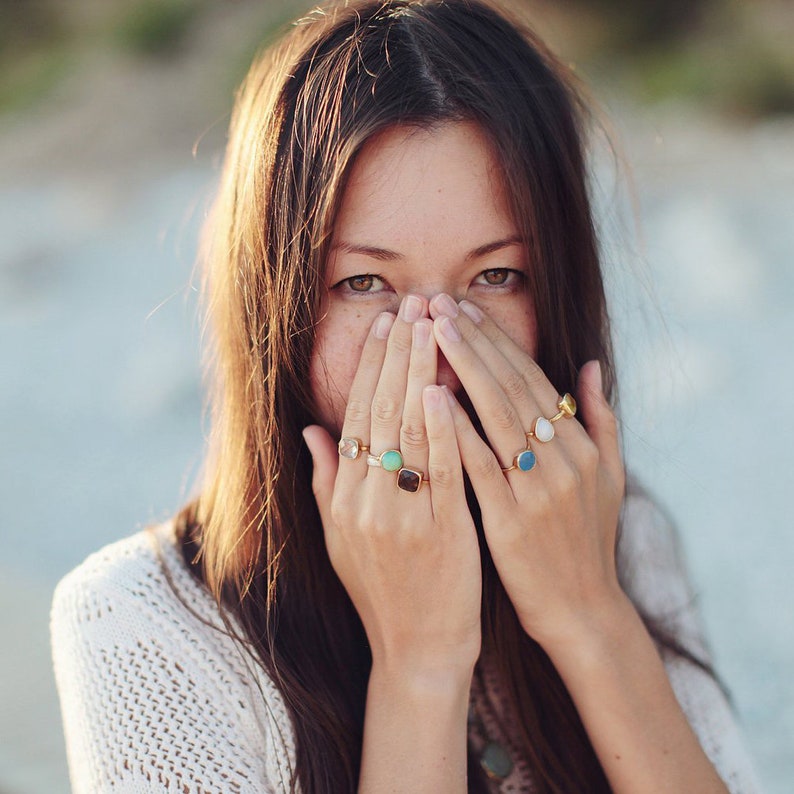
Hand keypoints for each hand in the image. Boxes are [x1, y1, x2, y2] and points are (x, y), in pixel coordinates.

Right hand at [303, 296, 481, 678]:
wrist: (416, 649)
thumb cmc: (382, 589)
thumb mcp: (341, 537)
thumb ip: (326, 481)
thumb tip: (311, 430)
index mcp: (344, 497)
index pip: (356, 415)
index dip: (371, 366)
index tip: (385, 324)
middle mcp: (366, 501)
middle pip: (381, 413)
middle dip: (398, 354)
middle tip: (413, 305)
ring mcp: (402, 517)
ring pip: (408, 433)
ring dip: (420, 375)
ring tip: (432, 327)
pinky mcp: (442, 533)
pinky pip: (439, 474)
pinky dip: (439, 431)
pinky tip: (441, 391)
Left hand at [429, 295, 625, 648]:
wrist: (582, 611)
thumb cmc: (588, 541)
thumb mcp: (610, 477)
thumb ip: (602, 419)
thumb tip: (591, 365)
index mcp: (581, 446)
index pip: (532, 379)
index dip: (497, 341)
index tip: (465, 308)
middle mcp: (563, 460)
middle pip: (511, 387)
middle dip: (473, 340)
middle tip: (438, 302)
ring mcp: (537, 489)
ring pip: (496, 415)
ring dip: (462, 367)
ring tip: (430, 330)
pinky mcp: (509, 521)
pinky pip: (480, 467)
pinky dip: (457, 430)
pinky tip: (431, 398)